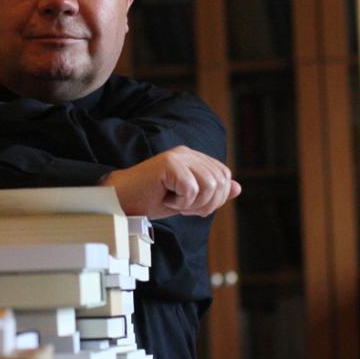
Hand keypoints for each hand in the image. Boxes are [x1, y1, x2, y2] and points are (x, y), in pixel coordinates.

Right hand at [100, 146, 240, 218]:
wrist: (122, 202)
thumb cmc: (150, 200)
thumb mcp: (188, 199)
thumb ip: (212, 192)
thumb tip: (237, 187)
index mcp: (193, 158)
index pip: (223, 176)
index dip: (214, 198)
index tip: (191, 206)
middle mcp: (187, 153)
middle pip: (220, 181)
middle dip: (205, 203)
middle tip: (181, 206)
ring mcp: (178, 156)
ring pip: (209, 185)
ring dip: (192, 203)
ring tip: (173, 201)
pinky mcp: (169, 163)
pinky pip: (192, 189)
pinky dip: (180, 202)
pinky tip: (165, 198)